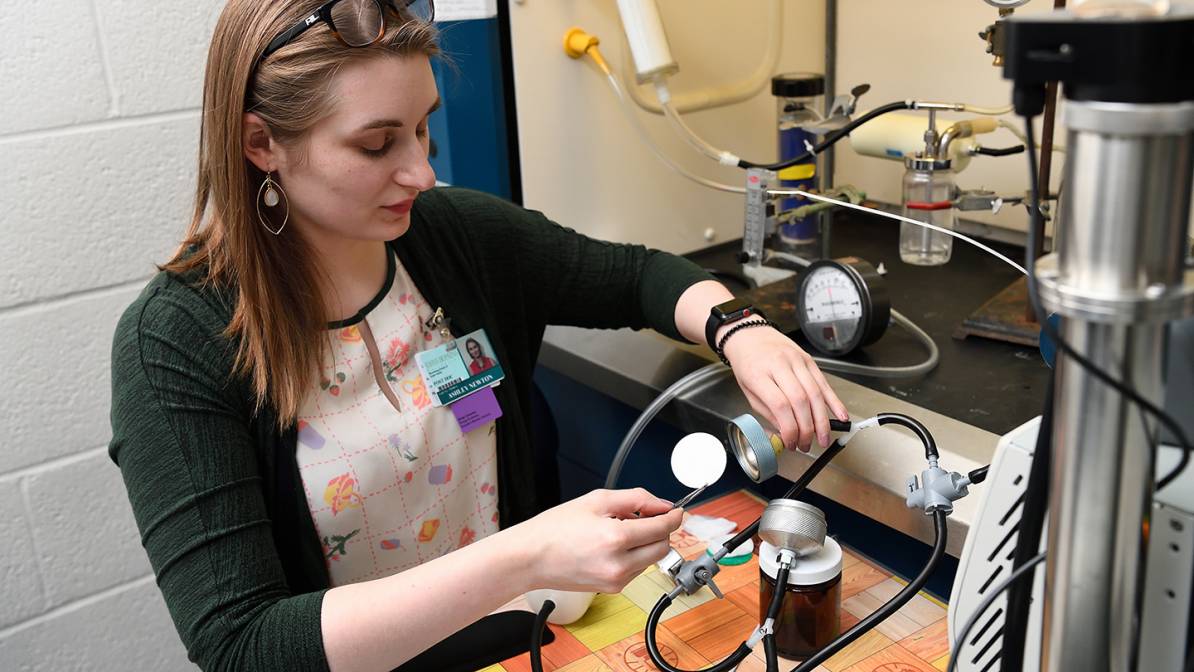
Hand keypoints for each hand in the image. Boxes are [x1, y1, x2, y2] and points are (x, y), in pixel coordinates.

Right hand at [512, 488, 683, 593]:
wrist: (530, 558)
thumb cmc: (555, 528)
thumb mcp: (598, 500)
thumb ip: (636, 499)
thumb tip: (663, 505)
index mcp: (616, 538)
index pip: (662, 528)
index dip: (674, 516)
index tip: (678, 510)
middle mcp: (619, 564)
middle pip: (663, 547)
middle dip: (661, 530)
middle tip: (646, 517)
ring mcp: (616, 580)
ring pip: (651, 559)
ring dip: (646, 543)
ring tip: (620, 530)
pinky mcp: (612, 589)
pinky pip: (636, 569)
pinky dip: (633, 555)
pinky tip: (613, 545)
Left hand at [720, 325, 848, 451]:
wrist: (750, 335)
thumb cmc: (747, 364)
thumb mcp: (748, 391)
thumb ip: (768, 412)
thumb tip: (787, 433)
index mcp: (759, 374)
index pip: (780, 405)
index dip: (790, 428)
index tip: (791, 443)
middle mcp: (780, 365)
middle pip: (801, 400)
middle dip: (808, 428)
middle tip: (807, 444)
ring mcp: (796, 360)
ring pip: (815, 393)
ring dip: (822, 420)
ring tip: (823, 438)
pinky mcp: (809, 360)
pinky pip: (824, 382)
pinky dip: (834, 401)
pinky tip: (841, 415)